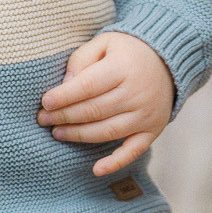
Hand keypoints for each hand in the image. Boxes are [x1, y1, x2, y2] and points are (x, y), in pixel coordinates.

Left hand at [38, 31, 173, 176]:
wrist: (168, 60)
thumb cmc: (127, 51)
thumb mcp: (105, 43)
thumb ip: (82, 60)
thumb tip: (64, 86)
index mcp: (123, 67)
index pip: (88, 85)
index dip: (64, 96)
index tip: (45, 102)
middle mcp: (137, 92)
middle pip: (94, 110)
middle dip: (65, 116)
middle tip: (43, 119)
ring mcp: (146, 114)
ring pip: (107, 131)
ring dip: (79, 135)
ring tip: (57, 133)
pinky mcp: (152, 129)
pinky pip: (134, 150)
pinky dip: (116, 162)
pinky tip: (97, 169)